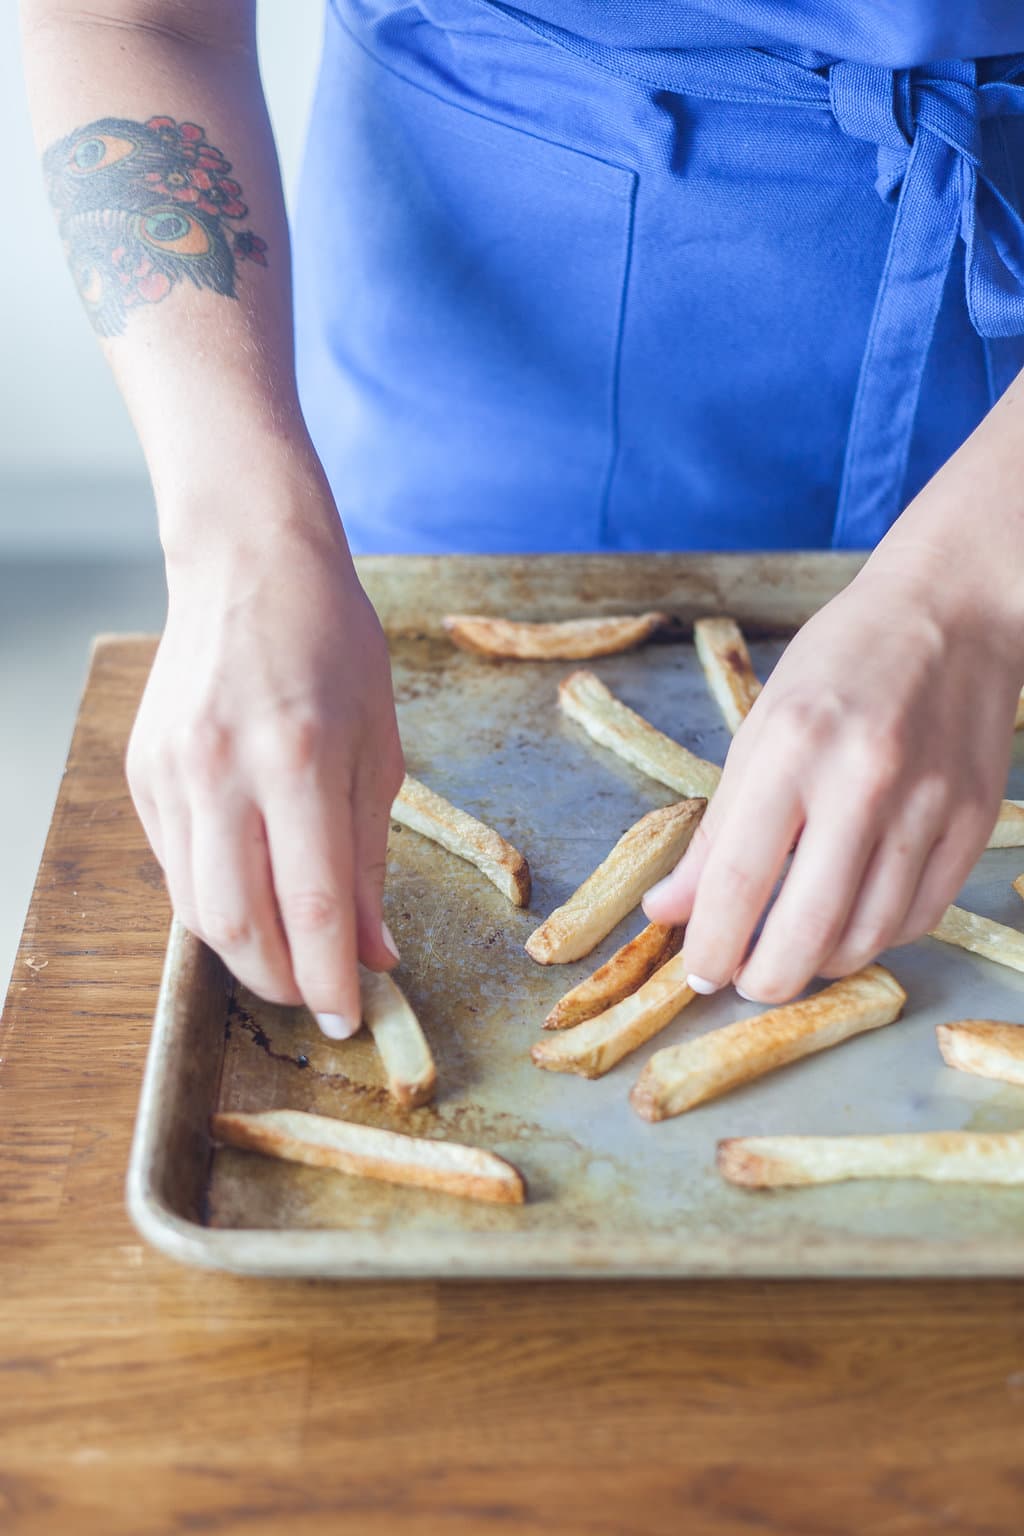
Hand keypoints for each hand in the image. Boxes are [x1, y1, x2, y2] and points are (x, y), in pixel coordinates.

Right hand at [126, 472, 403, 1038]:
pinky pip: (176, 870)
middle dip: (284, 982)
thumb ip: (371, 856)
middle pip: (241, 927)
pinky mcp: (143, 774)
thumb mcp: (380, 745)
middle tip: (319, 995)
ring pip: (198, 912)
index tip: (350, 1018)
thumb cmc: (332, 644)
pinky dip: (216, 902)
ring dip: (247, 955)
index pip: (313, 906)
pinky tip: (252, 898)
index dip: (332, 978)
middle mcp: (222, 770)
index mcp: (297, 758)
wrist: (246, 564)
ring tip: (291, 959)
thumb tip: (373, 949)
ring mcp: (171, 774)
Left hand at [643, 555, 1022, 1004]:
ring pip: (869, 935)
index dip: (710, 943)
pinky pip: (921, 915)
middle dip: (764, 979)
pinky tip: (853, 921)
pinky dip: (878, 936)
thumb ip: (717, 827)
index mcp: (791, 746)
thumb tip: (670, 909)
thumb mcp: (762, 725)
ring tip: (796, 953)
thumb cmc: (842, 662)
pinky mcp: (976, 819)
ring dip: (822, 963)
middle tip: (746, 983)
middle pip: (806, 930)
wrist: (953, 609)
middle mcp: (863, 779)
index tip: (698, 971)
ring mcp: (928, 803)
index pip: (737, 880)